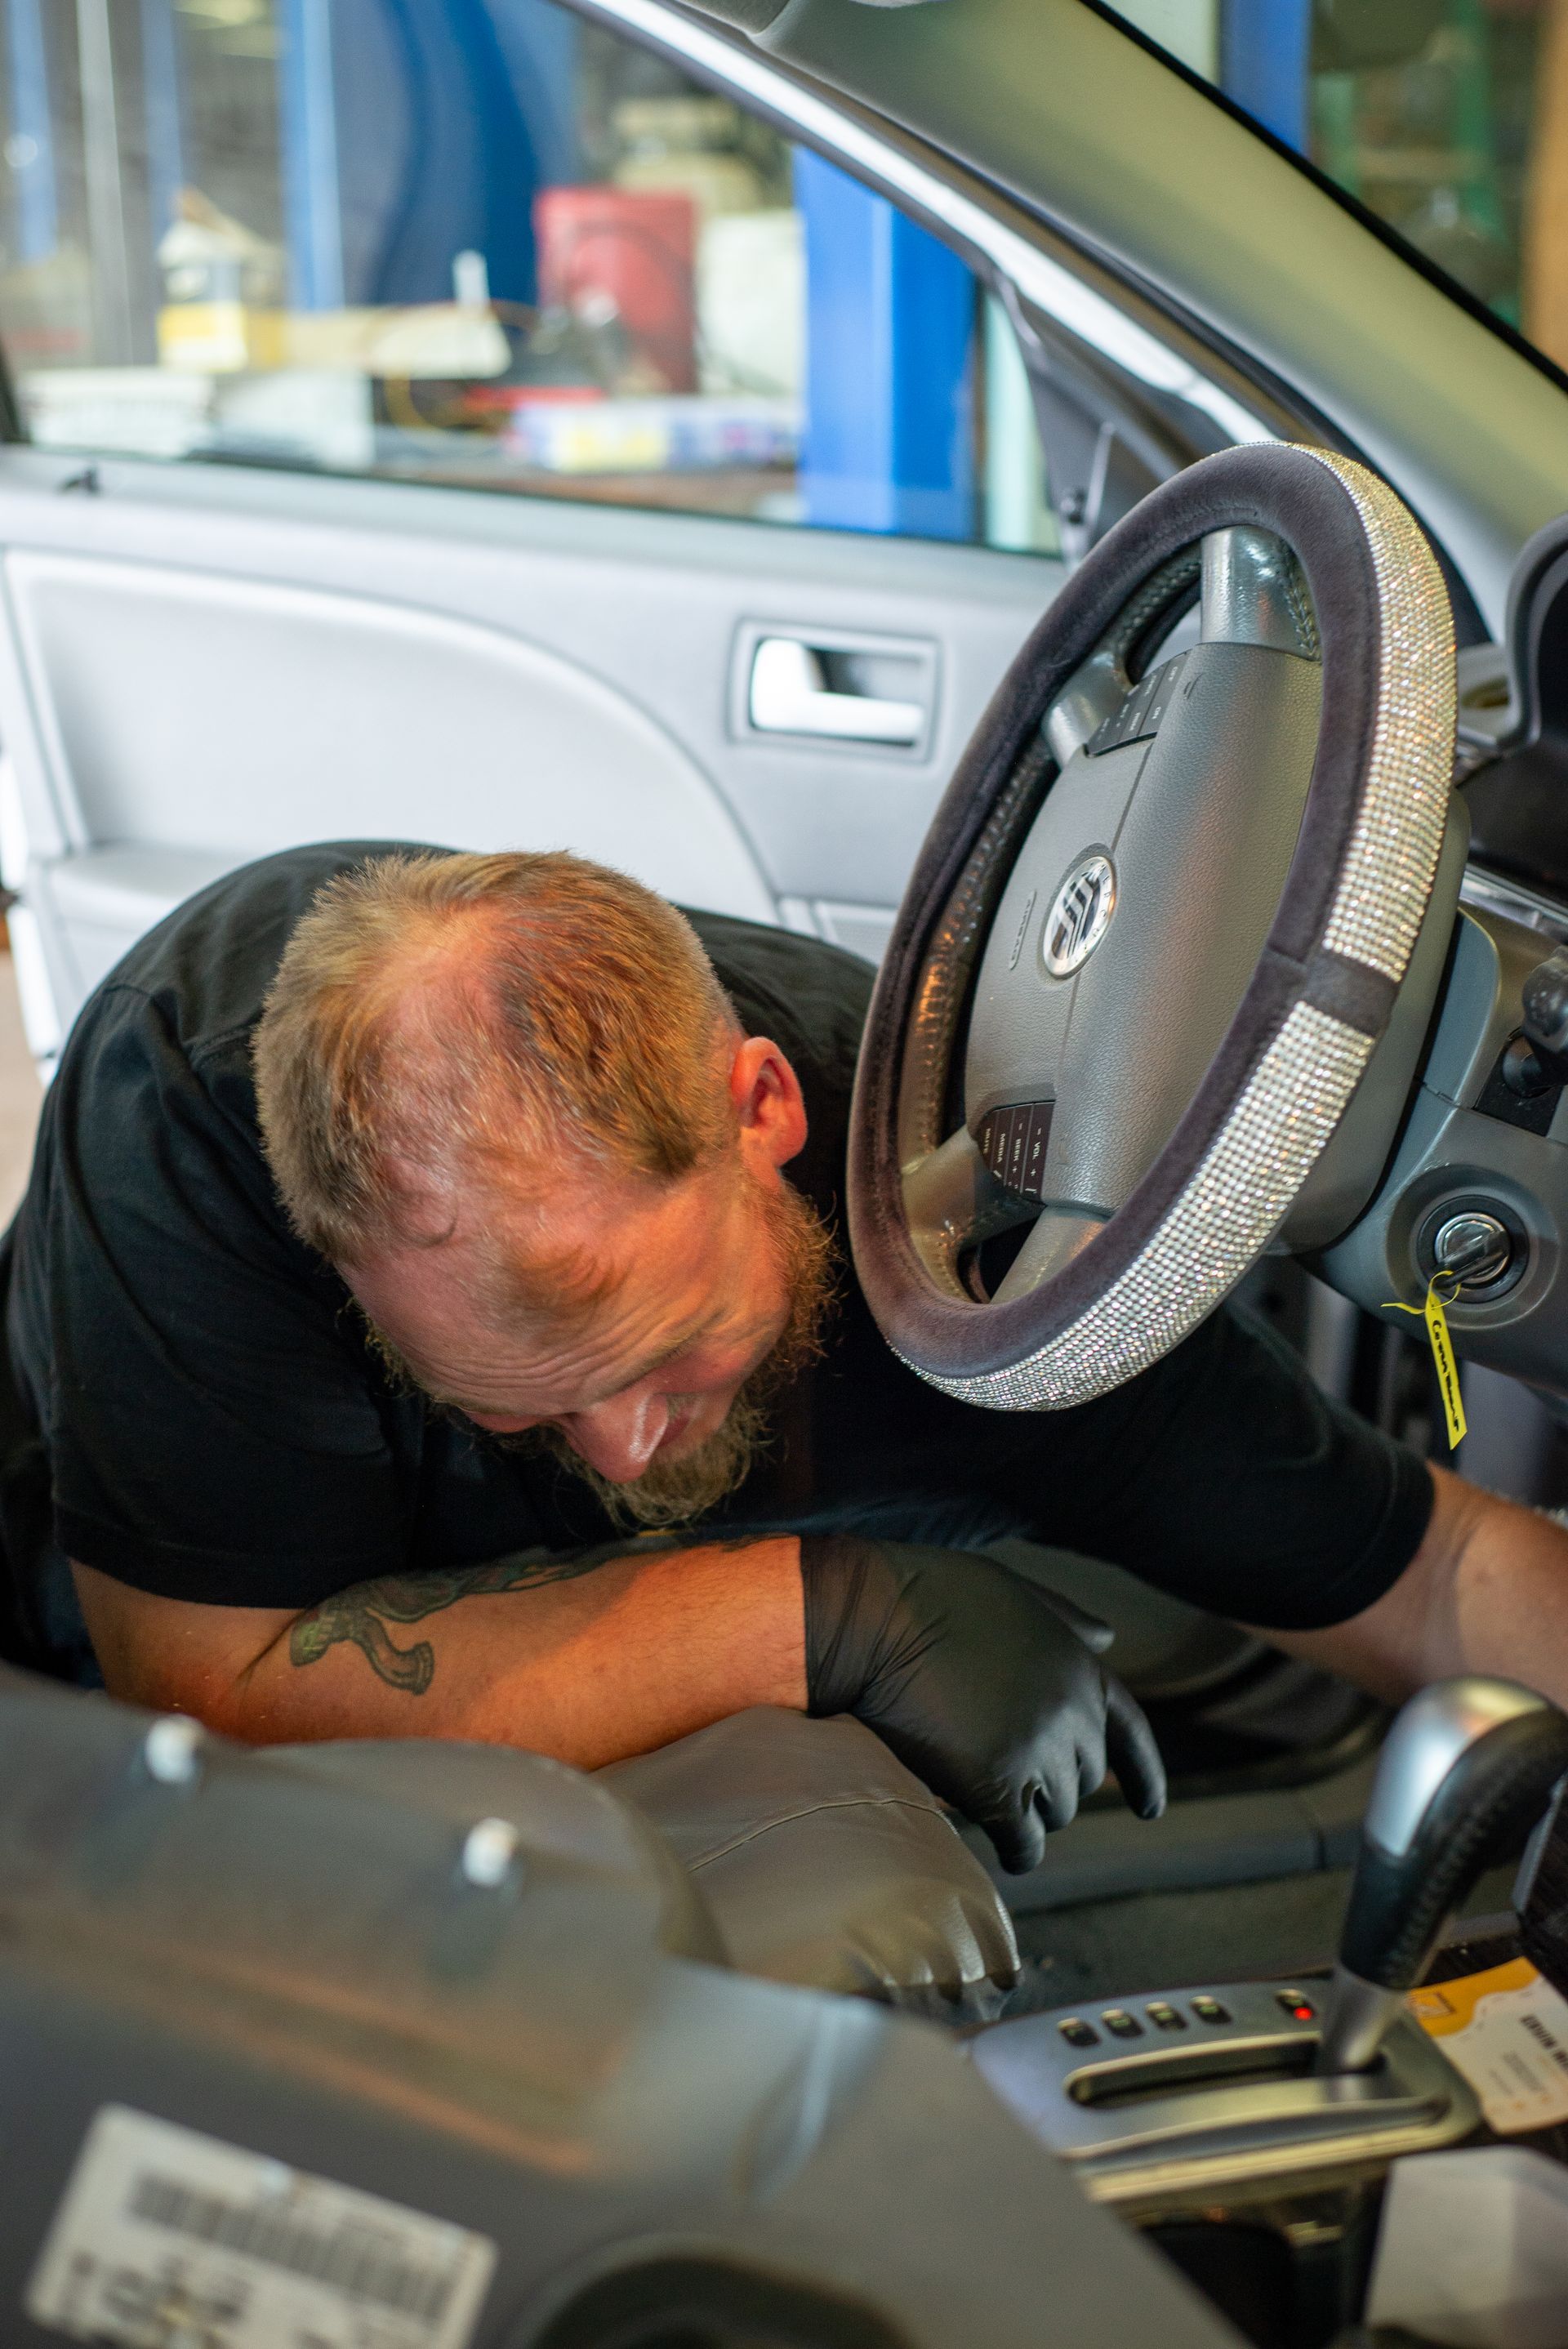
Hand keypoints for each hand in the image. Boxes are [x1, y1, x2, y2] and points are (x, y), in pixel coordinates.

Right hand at [800, 1536, 1165, 1871]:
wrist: (876, 1620)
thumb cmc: (931, 1596)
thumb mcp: (1015, 1591)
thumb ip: (1066, 1620)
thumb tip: (1110, 1636)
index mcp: (1082, 1668)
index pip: (1131, 1733)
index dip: (1145, 1775)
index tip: (1151, 1811)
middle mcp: (1073, 1715)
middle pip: (1085, 1779)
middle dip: (1054, 1783)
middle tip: (1007, 1775)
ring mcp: (1038, 1753)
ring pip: (1055, 1812)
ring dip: (1028, 1812)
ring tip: (987, 1793)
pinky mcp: (997, 1787)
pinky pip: (1023, 1842)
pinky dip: (1017, 1852)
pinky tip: (1006, 1853)